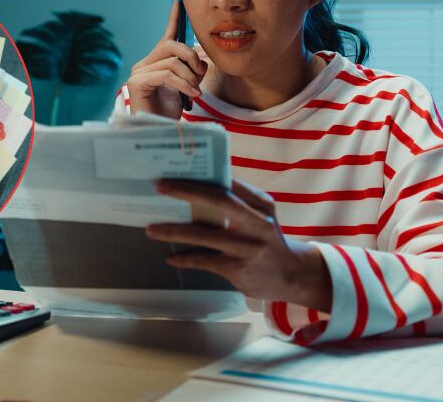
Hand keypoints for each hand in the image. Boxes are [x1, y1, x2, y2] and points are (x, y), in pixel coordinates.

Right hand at [126, 0, 207, 118]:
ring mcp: (138, 73)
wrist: (158, 133)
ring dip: (190, 77)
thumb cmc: (170, 113)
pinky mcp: (137, 83)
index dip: (172, 20)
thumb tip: (201, 59)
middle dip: (191, 57)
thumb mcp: (185, 87)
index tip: (177, 3)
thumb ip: (190, 71)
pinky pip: (166, 75)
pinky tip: (191, 94)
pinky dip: (183, 84)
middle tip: (201, 73)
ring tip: (195, 91)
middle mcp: (144, 64)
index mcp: (155, 63)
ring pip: (172, 62)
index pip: (166, 37)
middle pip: (171, 45)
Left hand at [145, 178, 331, 311]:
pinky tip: (171, 258)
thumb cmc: (265, 238)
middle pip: (218, 200)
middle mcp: (257, 222)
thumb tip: (197, 182)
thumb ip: (237, 200)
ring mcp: (247, 247)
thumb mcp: (260, 214)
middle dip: (186, 191)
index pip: (228, 182)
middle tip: (159, 186)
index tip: (175, 168)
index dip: (200, 174)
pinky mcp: (238, 269)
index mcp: (261, 203)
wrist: (291, 275)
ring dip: (173, 231)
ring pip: (204, 235)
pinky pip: (203, 260)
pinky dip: (184, 259)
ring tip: (151, 229)